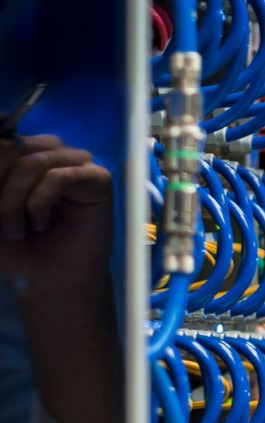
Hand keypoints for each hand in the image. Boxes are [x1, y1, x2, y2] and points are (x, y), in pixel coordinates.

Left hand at [0, 134, 113, 295]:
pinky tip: (42, 224)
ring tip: (16, 231)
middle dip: (0, 191)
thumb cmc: (18, 247)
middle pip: (9, 147)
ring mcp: (75, 161)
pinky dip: (40, 203)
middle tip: (3, 226)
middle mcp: (48, 149)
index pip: (0, 142)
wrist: (51, 279)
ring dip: (14, 201)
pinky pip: (58, 177)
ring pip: (31, 162)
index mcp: (21, 151)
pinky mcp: (97, 178)